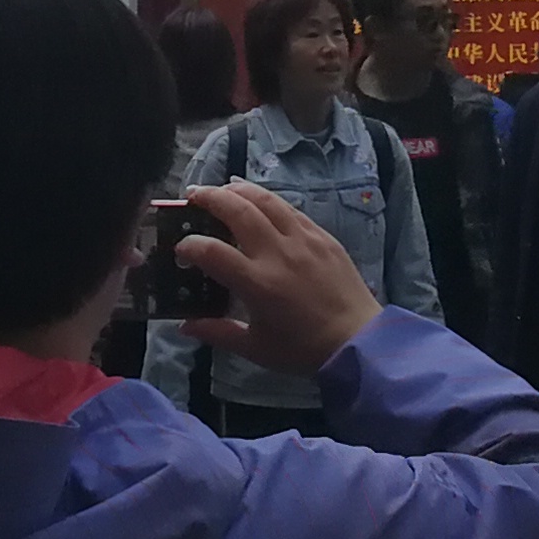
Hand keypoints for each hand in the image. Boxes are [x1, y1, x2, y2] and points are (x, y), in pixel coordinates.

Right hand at [180, 181, 378, 374]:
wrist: (358, 341)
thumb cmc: (303, 349)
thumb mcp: (255, 348)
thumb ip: (218, 332)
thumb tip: (184, 326)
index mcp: (257, 283)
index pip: (212, 252)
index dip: (189, 246)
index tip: (180, 249)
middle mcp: (278, 254)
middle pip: (237, 210)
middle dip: (209, 198)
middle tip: (192, 196)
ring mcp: (303, 240)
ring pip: (266, 200)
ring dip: (239, 190)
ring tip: (222, 188)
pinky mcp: (322, 236)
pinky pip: (291, 209)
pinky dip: (269, 200)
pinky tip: (259, 199)